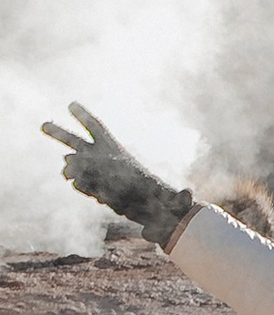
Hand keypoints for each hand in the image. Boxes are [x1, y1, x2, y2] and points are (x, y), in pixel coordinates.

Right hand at [41, 101, 192, 243]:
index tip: (70, 103)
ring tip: (68, 172)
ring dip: (69, 166)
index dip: (84, 117)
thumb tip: (190, 195)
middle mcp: (105, 159)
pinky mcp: (96, 189)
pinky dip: (81, 185)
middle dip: (60, 133)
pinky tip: (83, 187)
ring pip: (76, 165)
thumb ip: (180, 197)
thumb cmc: (167, 201)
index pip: (99, 130)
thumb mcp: (174, 198)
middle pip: (78, 143)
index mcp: (118, 150)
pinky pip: (82, 185)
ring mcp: (98, 175)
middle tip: (42, 124)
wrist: (154, 211)